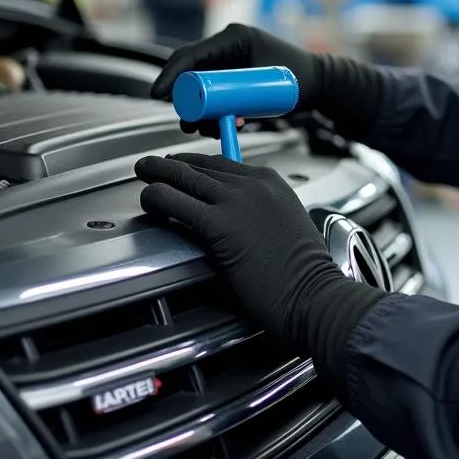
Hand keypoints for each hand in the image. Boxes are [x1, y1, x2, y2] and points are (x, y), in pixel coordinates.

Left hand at [136, 153, 383, 367]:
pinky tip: (149, 200)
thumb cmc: (304, 273)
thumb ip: (264, 213)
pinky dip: (157, 198)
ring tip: (143, 174)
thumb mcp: (287, 226)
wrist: (314, 294)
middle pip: (201, 165)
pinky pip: (176, 202)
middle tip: (152, 165)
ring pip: (185, 177)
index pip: (224, 163)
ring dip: (157, 174)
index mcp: (272, 183)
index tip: (182, 167)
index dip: (197, 164)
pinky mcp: (220, 224)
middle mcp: (254, 184)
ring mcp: (237, 201)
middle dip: (172, 164)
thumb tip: (240, 218)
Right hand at [151, 23, 320, 134]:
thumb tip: (208, 114)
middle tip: (188, 124)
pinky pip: (214, 96)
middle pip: (191, 74)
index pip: (191, 54)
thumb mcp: (264, 82)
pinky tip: (223, 127)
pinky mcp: (234, 79)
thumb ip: (236, 94)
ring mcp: (230, 64)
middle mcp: (228, 48)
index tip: (158, 95)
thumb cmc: (300, 78)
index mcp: (233, 38)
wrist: (320, 84)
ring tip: (210, 130)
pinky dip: (214, 114)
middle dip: (186, 102)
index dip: (171, 75)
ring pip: (201, 89)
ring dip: (200, 113)